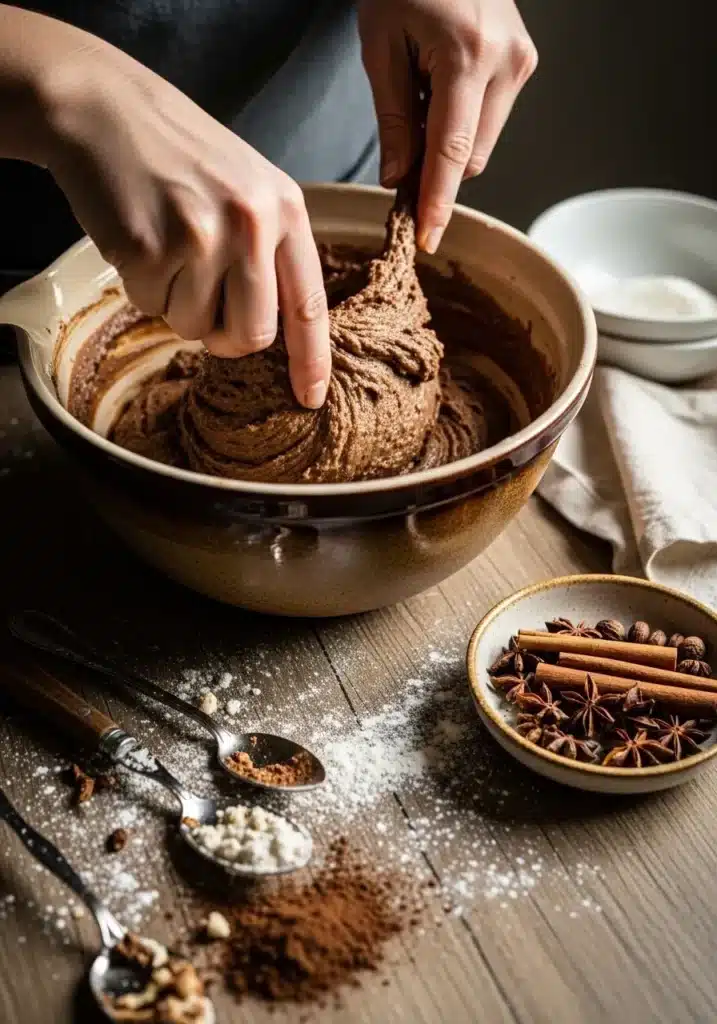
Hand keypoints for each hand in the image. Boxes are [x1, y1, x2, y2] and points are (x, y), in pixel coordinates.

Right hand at [42, 43, 330, 407]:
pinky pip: (150, 308)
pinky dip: (141, 286)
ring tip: (166, 246)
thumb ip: (269, 248)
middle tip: (203, 302)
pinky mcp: (149, 248)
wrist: (104, 108)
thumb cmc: (178, 153)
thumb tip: (273, 327)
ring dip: (176, 304)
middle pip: (252, 335)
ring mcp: (200, 237)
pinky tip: (139, 238)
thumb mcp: (247, 186)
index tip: (311, 399)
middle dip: (226, 337)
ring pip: (196, 328)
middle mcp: (251, 225)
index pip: (308, 305)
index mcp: (285, 210)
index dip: (311, 360)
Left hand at [359, 0, 536, 252]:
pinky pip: (491, 118)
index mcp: (466, 56)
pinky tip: (440, 91)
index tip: (427, 241)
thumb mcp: (380, 46)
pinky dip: (462, 123)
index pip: (452, 154)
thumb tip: (399, 178)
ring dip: (449, 145)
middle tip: (398, 154)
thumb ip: (393, 119)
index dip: (437, 203)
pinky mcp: (523, 61)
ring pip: (483, 143)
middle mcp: (505, 62)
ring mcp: (520, 61)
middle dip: (436, 170)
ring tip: (420, 100)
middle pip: (471, 157)